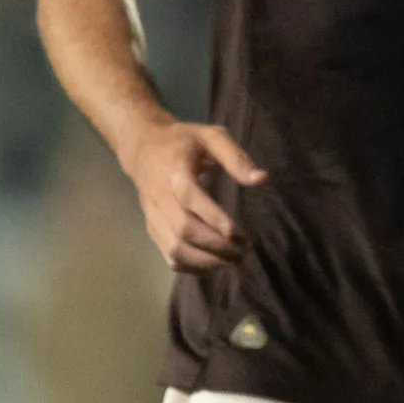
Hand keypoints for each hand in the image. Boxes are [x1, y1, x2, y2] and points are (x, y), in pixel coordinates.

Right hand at [123, 119, 265, 271]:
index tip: (237, 233)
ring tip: (232, 262)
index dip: (213, 218)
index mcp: (174, 172)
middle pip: (183, 229)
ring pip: (173, 248)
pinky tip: (213, 266)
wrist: (142, 149)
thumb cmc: (183, 141)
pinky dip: (190, 266)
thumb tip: (261, 179)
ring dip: (204, 261)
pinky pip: (167, 254)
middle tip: (244, 251)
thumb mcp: (211, 136)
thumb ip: (235, 157)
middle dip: (215, 245)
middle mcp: (161, 197)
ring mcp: (154, 216)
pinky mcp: (152, 228)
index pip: (190, 199)